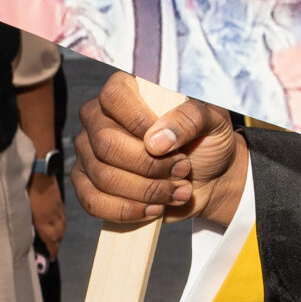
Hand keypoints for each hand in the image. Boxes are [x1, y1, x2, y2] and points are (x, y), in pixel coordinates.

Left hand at [28, 168, 66, 257]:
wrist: (38, 166)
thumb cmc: (25, 186)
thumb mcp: (19, 206)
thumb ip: (21, 222)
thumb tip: (21, 235)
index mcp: (44, 221)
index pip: (52, 241)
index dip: (51, 251)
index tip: (49, 258)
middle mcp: (54, 215)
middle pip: (59, 234)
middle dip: (55, 244)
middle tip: (49, 250)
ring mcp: (58, 206)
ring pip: (62, 224)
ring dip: (58, 233)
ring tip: (52, 238)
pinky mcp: (58, 197)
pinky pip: (61, 214)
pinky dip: (59, 221)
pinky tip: (54, 220)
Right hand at [73, 71, 244, 225]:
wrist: (210, 179)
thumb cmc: (207, 141)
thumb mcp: (213, 121)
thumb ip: (190, 118)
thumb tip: (156, 139)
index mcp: (127, 90)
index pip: (114, 96)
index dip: (138, 121)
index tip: (169, 143)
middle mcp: (100, 118)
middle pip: (106, 143)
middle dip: (149, 165)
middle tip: (182, 169)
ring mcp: (89, 152)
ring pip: (103, 176)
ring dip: (146, 191)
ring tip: (178, 191)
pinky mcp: (87, 183)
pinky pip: (93, 201)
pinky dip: (128, 210)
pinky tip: (155, 209)